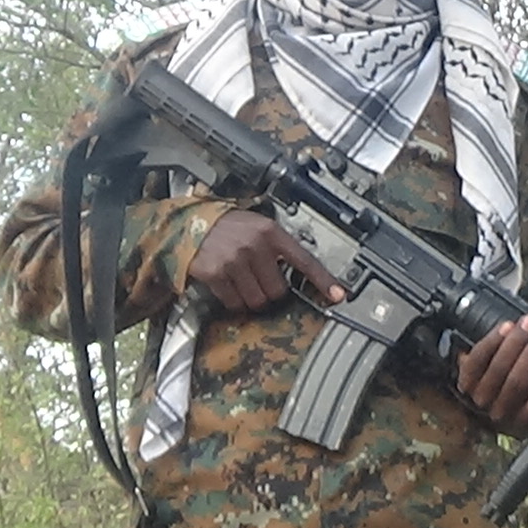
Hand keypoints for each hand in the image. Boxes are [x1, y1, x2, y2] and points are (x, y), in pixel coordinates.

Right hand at [187, 209, 344, 312]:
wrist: (188, 224)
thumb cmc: (227, 227)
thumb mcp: (257, 226)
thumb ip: (278, 246)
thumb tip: (299, 273)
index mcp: (270, 232)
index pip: (304, 260)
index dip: (323, 281)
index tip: (339, 296)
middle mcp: (255, 245)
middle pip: (279, 290)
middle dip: (269, 290)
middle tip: (257, 278)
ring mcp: (235, 260)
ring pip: (258, 300)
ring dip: (251, 297)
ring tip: (241, 280)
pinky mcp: (216, 274)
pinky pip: (235, 303)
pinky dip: (233, 300)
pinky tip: (227, 285)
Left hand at [456, 313, 527, 436]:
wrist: (489, 394)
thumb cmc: (527, 399)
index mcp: (524, 425)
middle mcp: (500, 415)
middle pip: (515, 384)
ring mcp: (480, 399)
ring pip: (497, 369)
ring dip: (514, 343)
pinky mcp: (465, 381)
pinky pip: (477, 359)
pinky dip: (491, 341)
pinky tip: (505, 328)